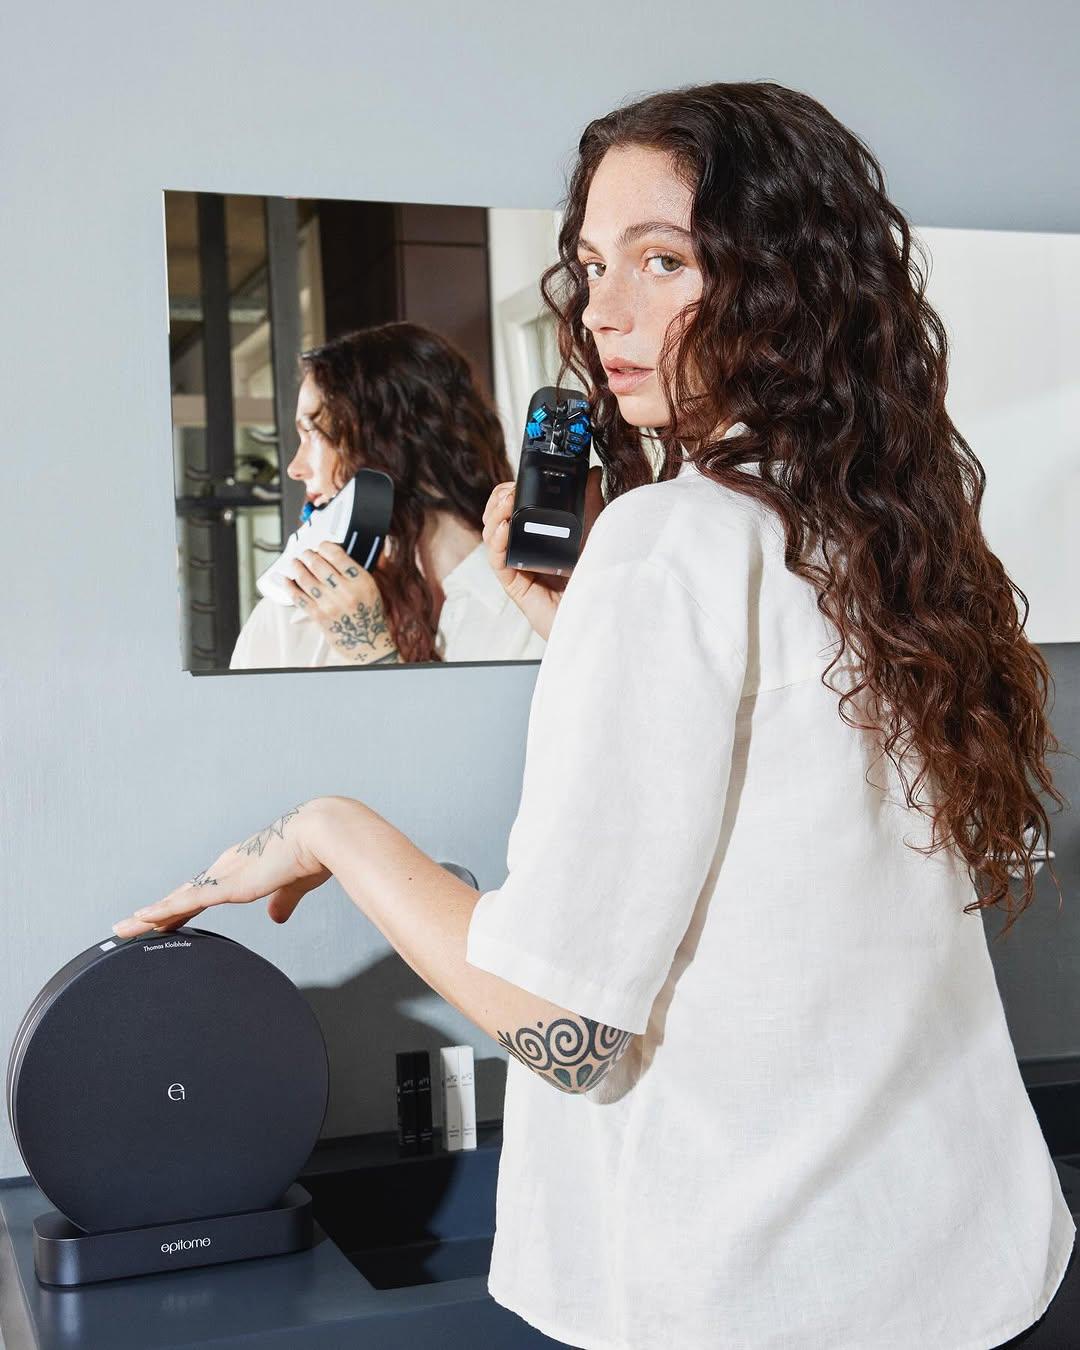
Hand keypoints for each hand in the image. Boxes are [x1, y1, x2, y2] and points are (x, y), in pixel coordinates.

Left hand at [110, 802, 331, 938]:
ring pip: (177, 899)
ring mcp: (224, 876)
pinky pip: (188, 901)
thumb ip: (283, 901)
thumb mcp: (294, 885)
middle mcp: (226, 868)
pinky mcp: (228, 884)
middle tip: (132, 926)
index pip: (205, 892)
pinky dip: (164, 911)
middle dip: (157, 913)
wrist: (320, 834)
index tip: (166, 919)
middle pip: (183, 895)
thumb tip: (276, 917)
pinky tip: (143, 919)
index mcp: (242, 867)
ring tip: (123, 929)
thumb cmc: (312, 854)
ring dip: (149, 916)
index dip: (184, 907)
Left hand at [285, 542, 399, 664]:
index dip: (324, 546)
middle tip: (305, 553)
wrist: (368, 643)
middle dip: (308, 555)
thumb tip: (333, 556)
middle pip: (318, 564)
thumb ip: (354, 571)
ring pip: (305, 578)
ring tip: (295, 563)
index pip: (337, 554)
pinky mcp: (318, 615)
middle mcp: (345, 591)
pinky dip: (290, 586)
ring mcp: (330, 604)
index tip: (321, 546)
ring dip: (297, 567)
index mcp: (361, 581)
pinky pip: (299, 597)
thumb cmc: (369, 616)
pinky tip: (287, 580)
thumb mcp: (371, 588)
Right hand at [482, 465, 605, 641]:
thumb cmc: (594, 576)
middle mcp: (525, 549)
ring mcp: (518, 565)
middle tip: (511, 491)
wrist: (599, 612)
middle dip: (498, 500)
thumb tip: (593, 472)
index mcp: (539, 535)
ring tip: (507, 503)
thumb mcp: (593, 531)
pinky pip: (497, 559)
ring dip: (494, 515)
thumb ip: (591, 502)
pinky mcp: (514, 584)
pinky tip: (504, 527)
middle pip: (496, 518)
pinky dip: (496, 540)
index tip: (518, 480)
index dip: (510, 491)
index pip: (514, 507)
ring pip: (491, 535)